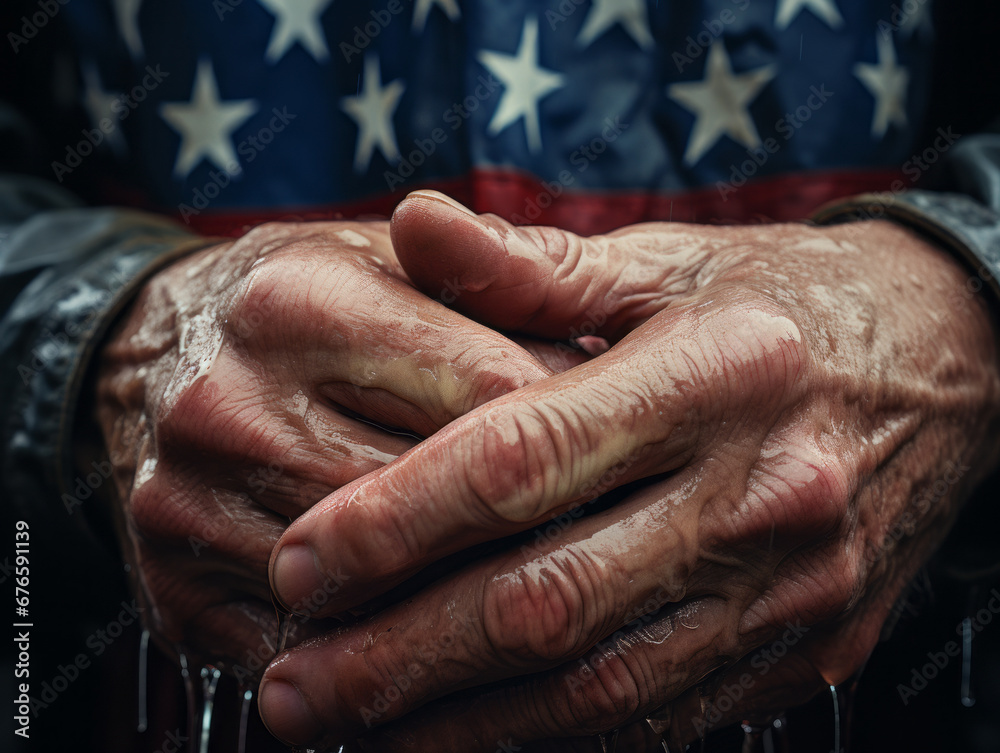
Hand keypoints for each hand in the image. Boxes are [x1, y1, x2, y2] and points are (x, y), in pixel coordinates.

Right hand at [94, 217, 578, 682]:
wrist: (147, 356)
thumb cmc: (295, 303)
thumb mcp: (381, 260)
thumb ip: (490, 290)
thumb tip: (607, 354)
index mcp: (301, 302)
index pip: (485, 390)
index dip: (570, 427)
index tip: (619, 450)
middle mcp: (234, 404)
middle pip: (430, 502)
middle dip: (528, 526)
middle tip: (603, 538)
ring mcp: (193, 506)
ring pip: (373, 591)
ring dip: (464, 600)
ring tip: (534, 592)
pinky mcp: (177, 586)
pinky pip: (307, 651)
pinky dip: (381, 657)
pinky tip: (437, 642)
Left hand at [258, 191, 999, 750]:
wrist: (949, 364)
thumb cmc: (780, 302)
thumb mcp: (670, 260)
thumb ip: (532, 261)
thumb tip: (409, 223)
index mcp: (718, 374)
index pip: (527, 459)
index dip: (399, 517)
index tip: (301, 562)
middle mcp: (759, 492)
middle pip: (549, 598)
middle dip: (403, 656)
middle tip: (290, 687)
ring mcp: (790, 588)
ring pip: (599, 687)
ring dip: (460, 724)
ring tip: (350, 733)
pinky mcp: (804, 649)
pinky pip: (661, 718)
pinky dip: (551, 739)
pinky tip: (466, 739)